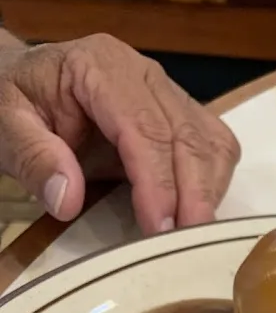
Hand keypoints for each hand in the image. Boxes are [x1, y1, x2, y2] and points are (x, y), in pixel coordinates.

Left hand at [0, 34, 240, 233]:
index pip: (145, 126)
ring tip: (190, 235)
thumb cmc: (20, 104)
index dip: (158, 181)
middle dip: (193, 195)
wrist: (30, 86)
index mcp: (101, 67)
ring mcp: (170, 94)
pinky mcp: (184, 115)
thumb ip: (32, 157)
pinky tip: (195, 213)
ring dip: (208, 193)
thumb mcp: (5, 125)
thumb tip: (67, 199)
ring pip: (212, 143)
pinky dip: (213, 184)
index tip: (158, 227)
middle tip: (185, 245)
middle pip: (188, 136)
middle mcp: (145, 75)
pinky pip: (217, 148)